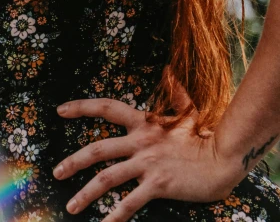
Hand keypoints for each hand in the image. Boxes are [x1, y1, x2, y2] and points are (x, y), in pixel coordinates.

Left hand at [53, 78, 245, 220]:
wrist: (223, 157)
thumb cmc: (204, 135)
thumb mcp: (186, 111)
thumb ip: (174, 92)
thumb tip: (169, 71)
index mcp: (143, 122)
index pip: (106, 108)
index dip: (82, 108)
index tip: (60, 110)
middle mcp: (140, 141)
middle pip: (98, 149)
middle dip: (73, 161)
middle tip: (55, 172)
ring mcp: (148, 163)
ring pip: (107, 178)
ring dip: (86, 193)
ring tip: (70, 206)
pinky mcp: (158, 184)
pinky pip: (130, 202)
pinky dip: (115, 216)